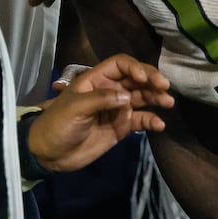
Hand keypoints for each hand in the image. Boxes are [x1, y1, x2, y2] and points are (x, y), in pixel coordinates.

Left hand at [27, 55, 173, 172]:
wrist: (49, 154)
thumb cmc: (58, 124)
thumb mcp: (75, 108)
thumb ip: (101, 99)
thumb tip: (127, 97)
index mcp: (96, 80)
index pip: (120, 65)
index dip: (134, 68)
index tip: (144, 79)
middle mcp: (110, 90)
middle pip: (136, 79)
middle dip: (152, 80)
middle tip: (165, 87)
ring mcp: (117, 109)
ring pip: (142, 98)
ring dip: (156, 98)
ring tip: (168, 103)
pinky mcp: (121, 127)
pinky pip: (140, 120)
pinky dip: (151, 121)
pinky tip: (159, 125)